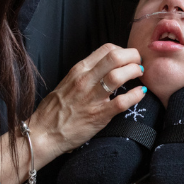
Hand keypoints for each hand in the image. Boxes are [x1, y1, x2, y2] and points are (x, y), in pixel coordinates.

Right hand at [27, 43, 146, 162]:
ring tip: (139, 75)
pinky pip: (122, 102)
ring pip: (119, 76)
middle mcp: (85, 80)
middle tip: (138, 63)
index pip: (106, 49)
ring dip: (134, 72)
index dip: (123, 50)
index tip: (128, 57)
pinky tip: (140, 93)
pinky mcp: (99, 115)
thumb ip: (87, 73)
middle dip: (133, 57)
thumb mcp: (68, 82)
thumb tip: (106, 66)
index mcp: (79, 70)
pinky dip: (136, 95)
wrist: (44, 133)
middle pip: (115, 57)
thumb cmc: (56, 109)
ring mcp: (92, 97)